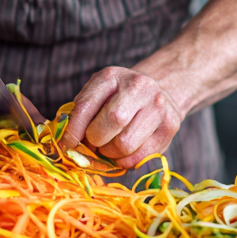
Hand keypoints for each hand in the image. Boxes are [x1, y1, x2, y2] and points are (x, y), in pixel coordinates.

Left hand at [62, 66, 183, 168]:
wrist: (159, 89)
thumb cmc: (118, 96)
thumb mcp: (97, 93)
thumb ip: (80, 113)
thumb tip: (65, 144)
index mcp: (112, 76)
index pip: (86, 105)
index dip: (74, 130)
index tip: (67, 145)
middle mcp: (138, 86)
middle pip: (111, 122)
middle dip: (96, 141)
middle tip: (94, 143)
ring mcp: (158, 105)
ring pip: (125, 144)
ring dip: (110, 153)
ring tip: (109, 147)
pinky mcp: (171, 126)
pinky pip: (140, 156)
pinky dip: (125, 161)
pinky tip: (123, 152)